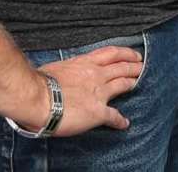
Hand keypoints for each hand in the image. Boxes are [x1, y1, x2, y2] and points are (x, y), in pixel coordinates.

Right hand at [18, 45, 142, 135]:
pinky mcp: (98, 112)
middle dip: (134, 67)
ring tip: (137, 83)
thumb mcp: (57, 67)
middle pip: (122, 68)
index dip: (126, 54)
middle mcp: (96, 75)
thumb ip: (69, 68)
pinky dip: (120, 120)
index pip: (112, 54)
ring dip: (132, 83)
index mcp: (85, 63)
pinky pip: (113, 116)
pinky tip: (124, 123)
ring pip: (123, 85)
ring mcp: (99, 93)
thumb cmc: (39, 83)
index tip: (133, 55)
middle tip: (141, 67)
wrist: (37, 99)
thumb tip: (66, 72)